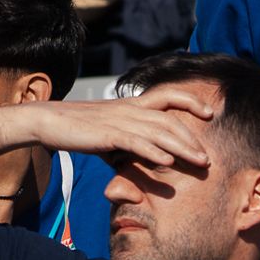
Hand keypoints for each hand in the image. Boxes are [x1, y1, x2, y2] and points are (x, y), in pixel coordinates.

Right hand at [23, 91, 215, 168]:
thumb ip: (129, 146)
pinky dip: (154, 151)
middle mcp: (130, 108)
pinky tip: (168, 162)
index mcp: (132, 104)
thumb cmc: (81, 129)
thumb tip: (143, 163)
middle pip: (170, 119)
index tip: (210, 112)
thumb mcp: (110, 135)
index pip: (168, 96)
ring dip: (183, 147)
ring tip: (199, 162)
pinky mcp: (107, 134)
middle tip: (208, 158)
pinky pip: (136, 142)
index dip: (191, 101)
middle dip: (193, 138)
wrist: (49, 121)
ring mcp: (120, 120)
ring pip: (159, 131)